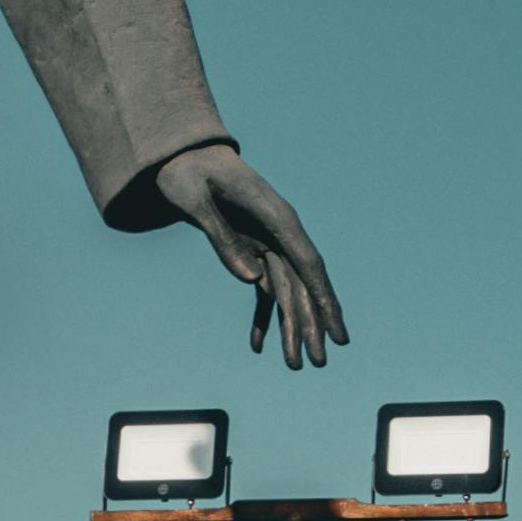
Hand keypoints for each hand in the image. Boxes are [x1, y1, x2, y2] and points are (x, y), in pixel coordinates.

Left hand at [152, 139, 345, 370]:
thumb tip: (251, 281)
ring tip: (294, 366)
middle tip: (319, 363)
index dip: (325, 299)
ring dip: (290, 328)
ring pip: (286, 290)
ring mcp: (267, 240)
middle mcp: (279, 231)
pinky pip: (262, 287)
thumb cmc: (187, 172)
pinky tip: (256, 347)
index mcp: (274, 215)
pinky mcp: (252, 247)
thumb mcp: (194, 200)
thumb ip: (221, 238)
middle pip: (301, 283)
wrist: (182, 154)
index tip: (339, 331)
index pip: (307, 262)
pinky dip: (261, 315)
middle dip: (312, 324)